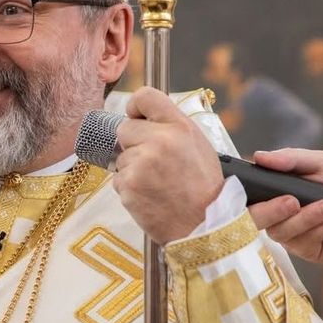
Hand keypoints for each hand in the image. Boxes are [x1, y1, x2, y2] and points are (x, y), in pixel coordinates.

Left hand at [111, 88, 224, 242]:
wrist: (205, 225)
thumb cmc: (203, 188)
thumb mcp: (197, 146)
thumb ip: (171, 129)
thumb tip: (142, 118)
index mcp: (180, 127)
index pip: (145, 96)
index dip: (135, 107)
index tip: (136, 117)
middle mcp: (160, 141)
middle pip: (124, 129)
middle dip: (132, 144)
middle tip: (152, 162)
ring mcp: (141, 163)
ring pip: (121, 157)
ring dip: (132, 169)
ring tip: (157, 183)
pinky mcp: (129, 185)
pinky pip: (118, 179)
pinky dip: (129, 188)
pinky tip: (150, 195)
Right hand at [247, 148, 322, 264]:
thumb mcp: (321, 162)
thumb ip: (291, 159)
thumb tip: (259, 156)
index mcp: (274, 194)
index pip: (246, 199)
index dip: (243, 197)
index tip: (258, 187)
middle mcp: (276, 217)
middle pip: (255, 221)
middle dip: (272, 211)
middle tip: (293, 201)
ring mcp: (291, 236)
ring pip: (284, 232)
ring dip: (309, 218)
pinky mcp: (309, 251)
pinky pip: (307, 242)